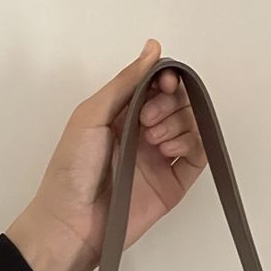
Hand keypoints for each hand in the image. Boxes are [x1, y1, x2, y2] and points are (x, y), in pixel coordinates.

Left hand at [6, 39, 206, 270]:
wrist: (73, 222)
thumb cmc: (72, 169)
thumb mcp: (93, 114)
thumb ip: (126, 82)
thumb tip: (153, 48)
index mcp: (123, 113)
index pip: (158, 84)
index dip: (166, 78)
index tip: (163, 83)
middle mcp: (145, 133)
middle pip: (178, 102)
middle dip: (169, 103)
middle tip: (147, 120)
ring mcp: (161, 159)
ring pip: (191, 125)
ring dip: (177, 123)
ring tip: (153, 140)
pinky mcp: (173, 184)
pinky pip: (198, 155)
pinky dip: (191, 144)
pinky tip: (168, 149)